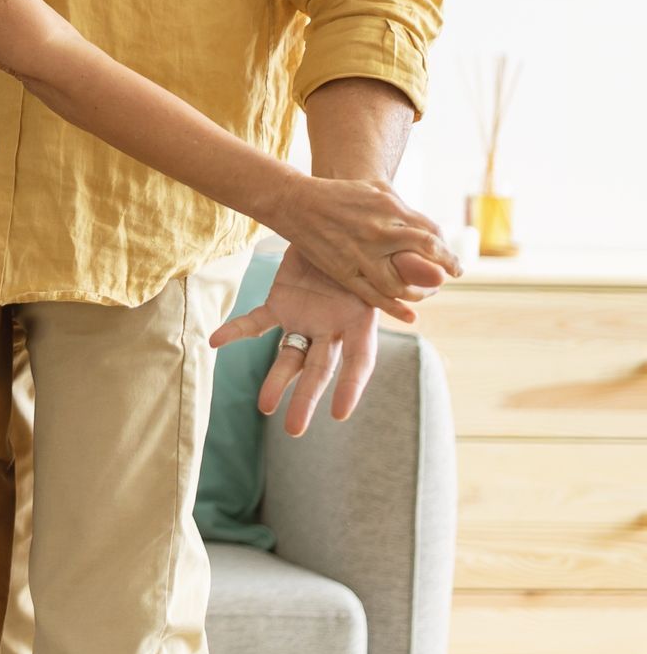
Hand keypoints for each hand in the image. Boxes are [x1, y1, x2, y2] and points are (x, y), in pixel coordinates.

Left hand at [212, 240, 446, 433]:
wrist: (338, 224)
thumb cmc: (375, 243)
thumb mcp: (396, 253)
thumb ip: (412, 267)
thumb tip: (437, 278)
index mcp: (362, 322)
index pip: (359, 362)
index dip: (351, 387)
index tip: (340, 412)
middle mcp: (332, 329)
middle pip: (320, 370)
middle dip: (308, 399)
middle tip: (294, 429)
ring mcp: (305, 319)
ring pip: (288, 357)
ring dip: (276, 381)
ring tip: (264, 407)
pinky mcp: (280, 304)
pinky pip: (256, 322)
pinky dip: (236, 331)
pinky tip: (216, 341)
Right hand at [271, 172, 458, 318]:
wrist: (297, 202)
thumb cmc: (339, 194)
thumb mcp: (376, 189)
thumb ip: (402, 208)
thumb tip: (426, 228)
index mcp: (390, 208)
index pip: (431, 232)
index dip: (446, 248)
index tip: (451, 258)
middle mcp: (381, 232)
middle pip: (427, 253)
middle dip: (446, 265)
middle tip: (453, 273)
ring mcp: (362, 254)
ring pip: (403, 282)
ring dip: (422, 291)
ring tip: (429, 292)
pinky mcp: (345, 272)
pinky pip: (375, 296)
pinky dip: (396, 309)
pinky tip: (412, 315)